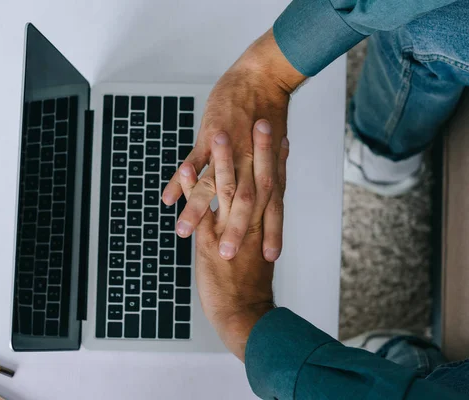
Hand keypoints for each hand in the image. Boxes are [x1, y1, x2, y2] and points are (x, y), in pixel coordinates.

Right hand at [162, 28, 304, 261]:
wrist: (263, 78)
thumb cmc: (270, 113)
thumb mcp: (274, 149)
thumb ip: (269, 174)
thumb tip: (269, 197)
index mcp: (268, 168)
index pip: (272, 207)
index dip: (272, 232)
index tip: (268, 258)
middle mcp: (251, 162)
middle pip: (243, 203)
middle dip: (232, 231)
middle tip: (223, 257)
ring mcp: (231, 149)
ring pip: (214, 185)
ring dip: (197, 209)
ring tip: (183, 231)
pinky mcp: (212, 136)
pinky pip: (194, 160)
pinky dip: (180, 179)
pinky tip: (168, 197)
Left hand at [177, 122, 289, 360]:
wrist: (243, 315)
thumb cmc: (251, 287)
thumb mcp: (257, 254)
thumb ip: (256, 231)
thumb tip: (255, 218)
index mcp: (264, 225)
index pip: (274, 187)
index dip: (278, 161)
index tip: (282, 136)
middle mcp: (251, 223)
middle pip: (257, 180)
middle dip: (259, 150)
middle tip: (262, 121)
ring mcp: (229, 230)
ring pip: (228, 189)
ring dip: (224, 161)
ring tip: (221, 132)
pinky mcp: (208, 242)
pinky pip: (201, 210)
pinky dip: (192, 188)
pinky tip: (186, 168)